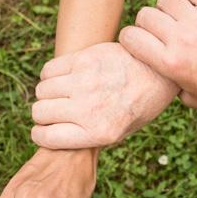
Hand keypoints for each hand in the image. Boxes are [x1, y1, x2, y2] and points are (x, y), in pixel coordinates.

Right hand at [31, 42, 178, 148]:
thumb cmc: (139, 107)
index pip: (46, 138)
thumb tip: (57, 136)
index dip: (41, 135)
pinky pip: (48, 70)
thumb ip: (90, 137)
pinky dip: (51, 76)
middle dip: (44, 116)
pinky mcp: (83, 59)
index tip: (45, 131)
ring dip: (48, 95)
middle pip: (39, 113)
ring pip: (41, 91)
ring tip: (64, 95)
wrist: (157, 74)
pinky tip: (65, 79)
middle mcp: (89, 109)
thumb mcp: (121, 133)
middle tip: (56, 112)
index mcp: (99, 133)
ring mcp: (85, 82)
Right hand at [119, 0, 196, 107]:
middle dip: (149, 23)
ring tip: (179, 21)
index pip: (131, 37)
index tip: (136, 41)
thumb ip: (168, 89)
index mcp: (170, 63)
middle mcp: (180, 40)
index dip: (129, 37)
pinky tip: (195, 12)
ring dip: (169, 8)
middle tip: (161, 32)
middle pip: (146, 15)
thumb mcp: (189, 95)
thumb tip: (153, 86)